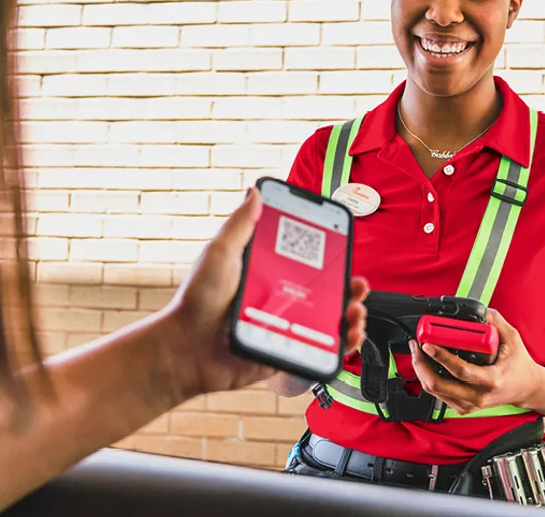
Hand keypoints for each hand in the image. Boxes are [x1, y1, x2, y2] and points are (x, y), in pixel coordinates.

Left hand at [166, 187, 370, 396]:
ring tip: (356, 311)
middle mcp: (279, 298)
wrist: (187, 349)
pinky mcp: (285, 352)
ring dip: (350, 314)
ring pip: (328, 320)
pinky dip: (340, 346)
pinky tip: (348, 336)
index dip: (328, 255)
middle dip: (348, 286)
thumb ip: (240, 225)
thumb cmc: (197, 301)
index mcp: (267, 273)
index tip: (343, 248)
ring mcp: (284, 327)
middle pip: (324, 291)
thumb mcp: (220, 254)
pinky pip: (319, 350)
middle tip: (358, 283)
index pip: (305, 260)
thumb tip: (254, 191)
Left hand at [409, 309, 544, 415]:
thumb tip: (481, 311)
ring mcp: (470, 404)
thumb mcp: (513, 339)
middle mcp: (479, 396)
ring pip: (435, 392)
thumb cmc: (519, 365)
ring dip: (421, 372)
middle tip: (417, 346)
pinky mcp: (464, 407)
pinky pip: (439, 396)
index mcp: (492, 380)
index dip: (441, 357)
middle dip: (421, 365)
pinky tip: (427, 366)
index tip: (428, 344)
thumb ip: (496, 322)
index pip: (460, 371)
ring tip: (418, 353)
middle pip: (439, 385)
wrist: (527, 389)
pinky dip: (429, 380)